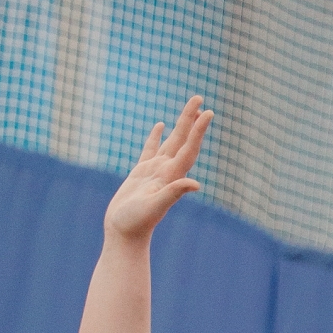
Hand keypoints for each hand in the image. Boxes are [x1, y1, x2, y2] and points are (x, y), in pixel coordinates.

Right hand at [103, 97, 212, 245]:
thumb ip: (173, 193)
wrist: (124, 234)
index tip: (208, 112)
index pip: (189, 148)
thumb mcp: (154, 206)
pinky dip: (156, 136)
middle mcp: (167, 172)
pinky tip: (160, 126)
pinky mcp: (141, 174)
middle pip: (183, 140)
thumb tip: (195, 184)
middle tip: (200, 98)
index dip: (198, 130)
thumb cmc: (136, 223)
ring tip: (190, 109)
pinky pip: (151, 149)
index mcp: (171, 176)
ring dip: (180, 125)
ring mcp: (154, 172)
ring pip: (170, 142)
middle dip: (191, 119)